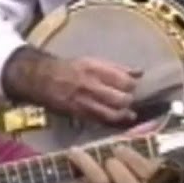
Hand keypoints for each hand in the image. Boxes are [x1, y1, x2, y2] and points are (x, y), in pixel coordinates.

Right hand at [4, 48, 142, 124]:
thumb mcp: (92, 62)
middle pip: (122, 99)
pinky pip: (101, 120)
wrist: (43, 78)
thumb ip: (116, 68)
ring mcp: (85, 101)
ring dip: (123, 113)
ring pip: (113, 114)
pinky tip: (116, 118)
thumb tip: (140, 73)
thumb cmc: (71, 68)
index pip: (124, 80)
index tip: (132, 85)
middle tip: (128, 99)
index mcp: (95, 68)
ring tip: (126, 112)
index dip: (132, 85)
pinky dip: (112, 120)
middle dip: (129, 100)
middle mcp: (90, 85)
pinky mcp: (80, 114)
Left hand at [31, 146, 158, 182]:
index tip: (119, 147)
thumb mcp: (109, 146)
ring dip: (90, 165)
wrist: (59, 176)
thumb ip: (129, 139)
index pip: (149, 173)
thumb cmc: (90, 159)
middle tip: (105, 157)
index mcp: (135, 176)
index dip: (137, 161)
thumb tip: (151, 125)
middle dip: (119, 169)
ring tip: (76, 152)